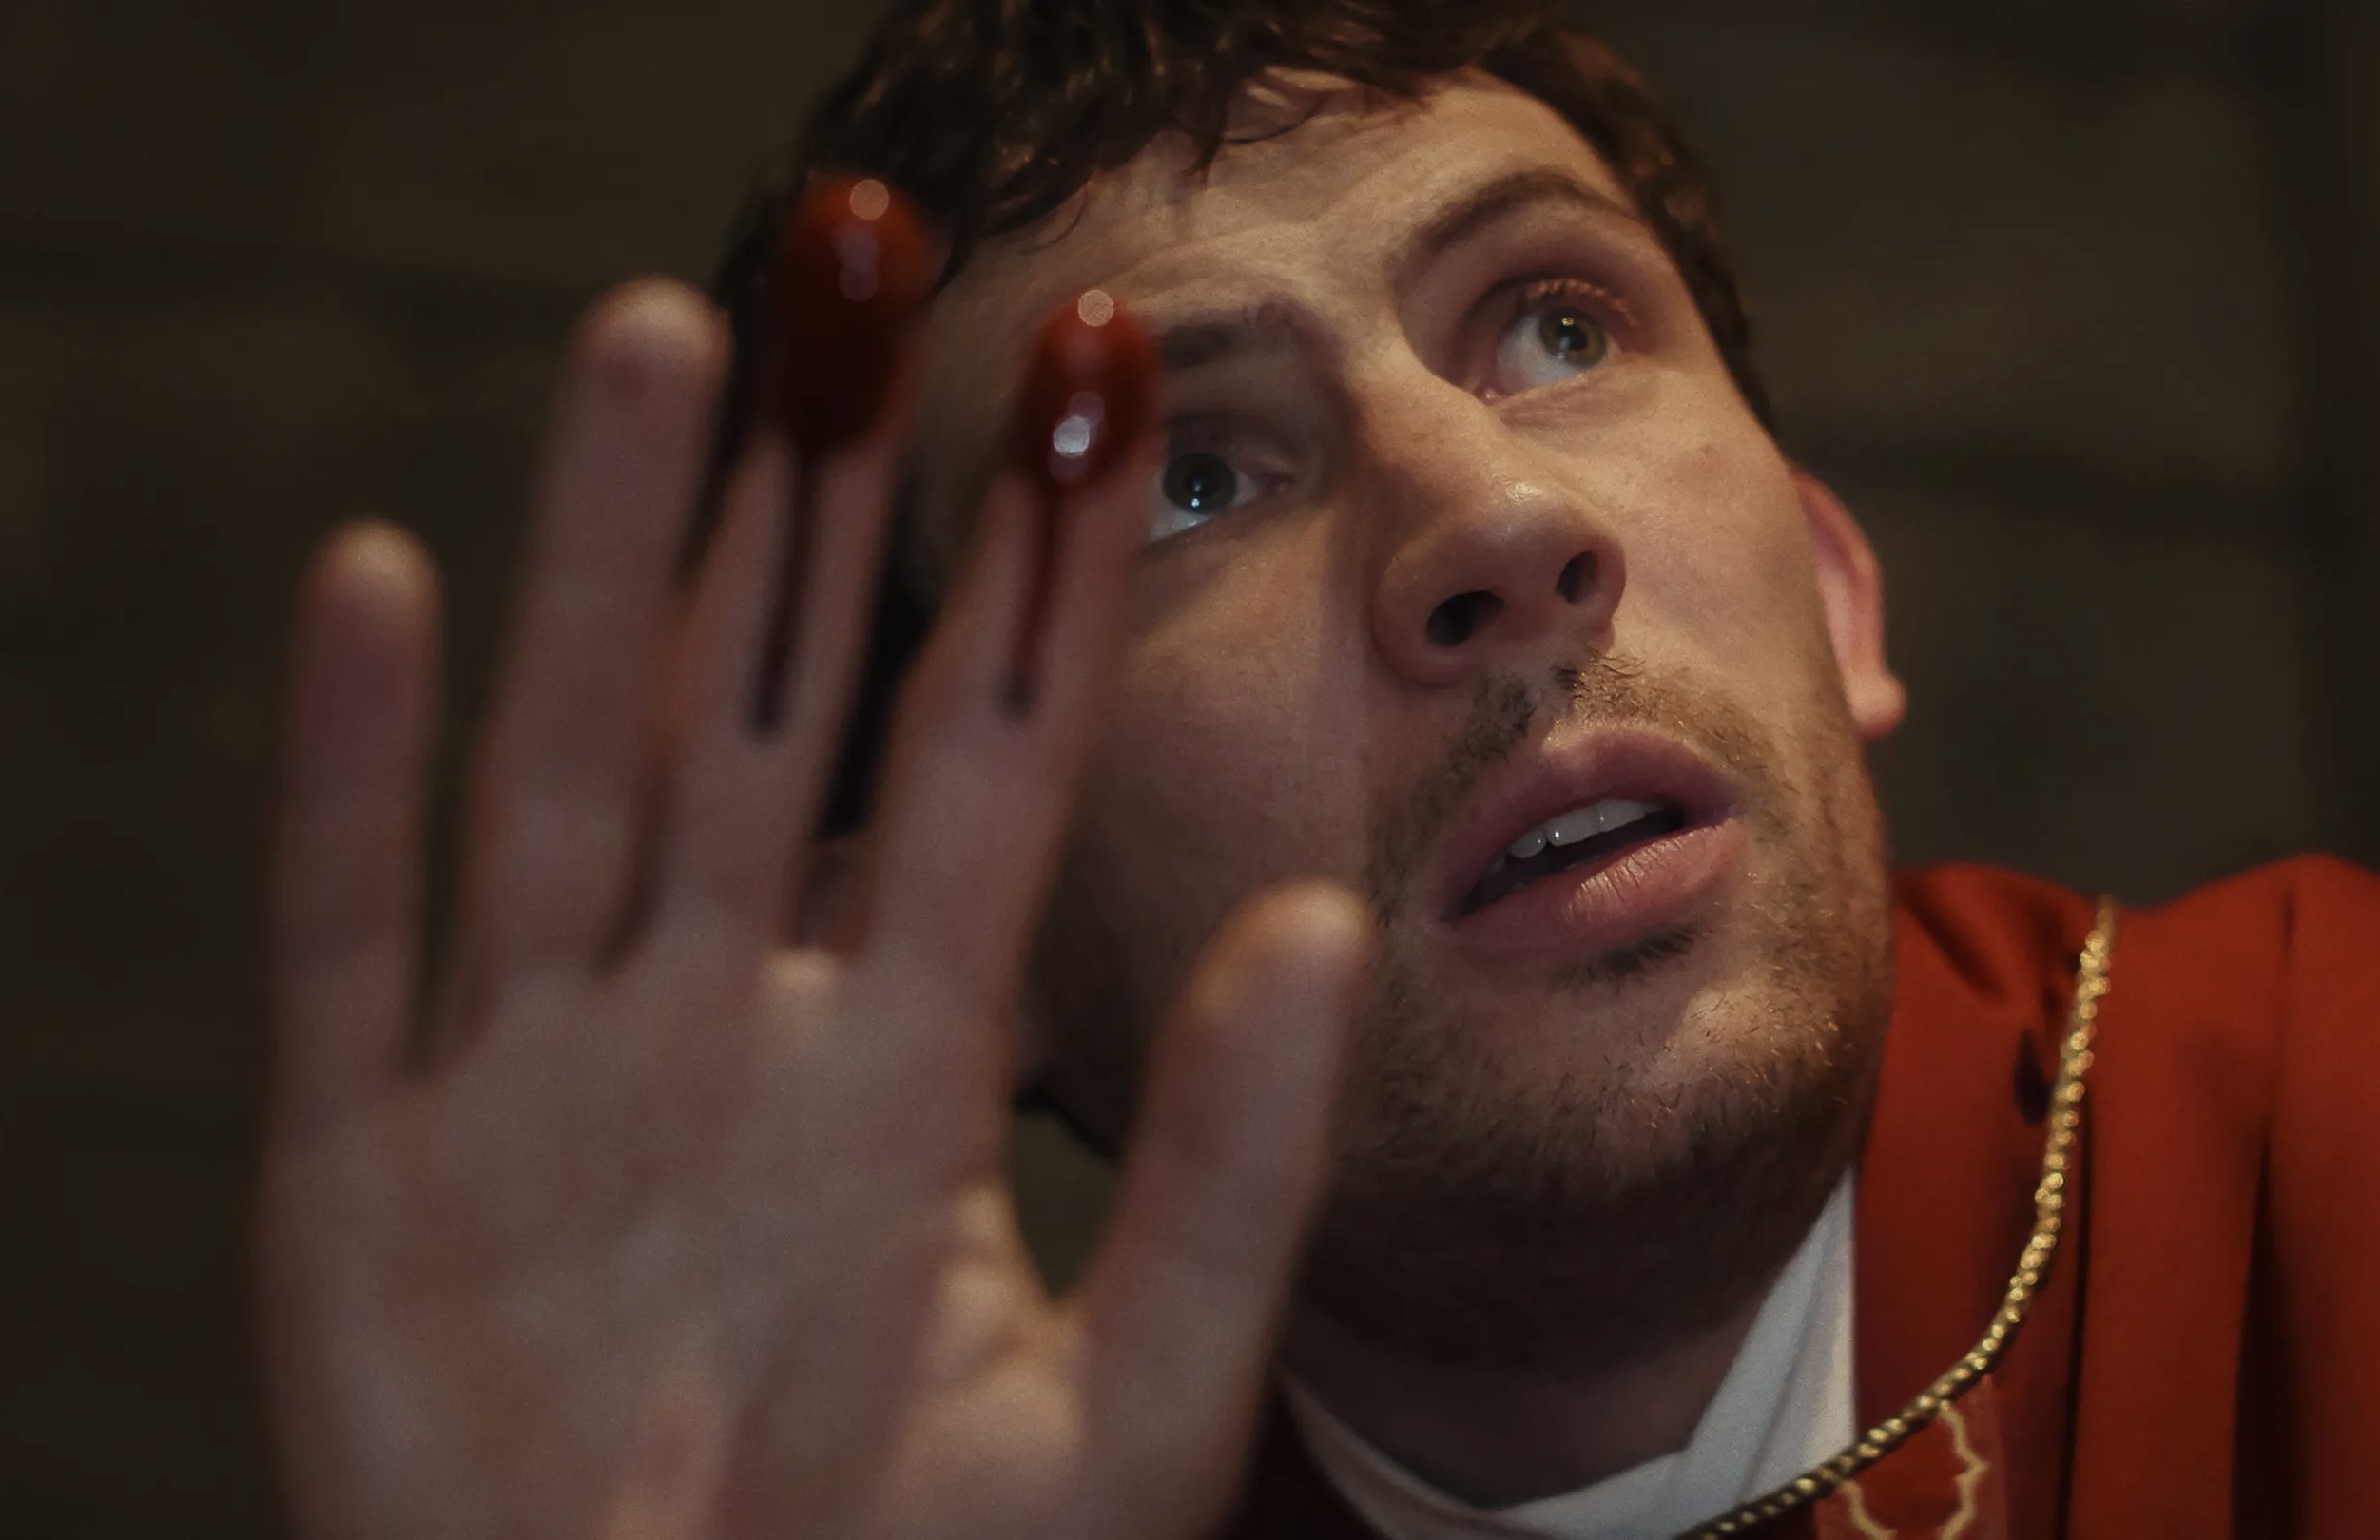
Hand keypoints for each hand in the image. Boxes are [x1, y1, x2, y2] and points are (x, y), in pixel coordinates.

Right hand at [258, 266, 1368, 1539]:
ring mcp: (542, 1088)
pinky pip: (352, 943)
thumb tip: (1335, 915)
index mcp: (909, 1066)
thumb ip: (1220, 1176)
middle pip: (774, 710)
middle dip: (817, 498)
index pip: (989, 762)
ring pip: (575, 768)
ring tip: (668, 343)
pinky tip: (380, 585)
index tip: (1100, 375)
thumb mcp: (1129, 1415)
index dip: (1042, 573)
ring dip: (610, 562)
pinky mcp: (366, 1181)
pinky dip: (350, 774)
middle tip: (856, 262)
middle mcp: (728, 1030)